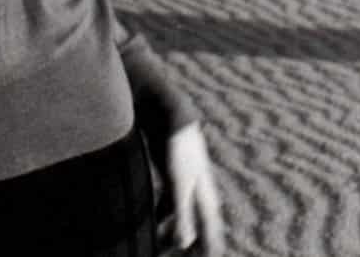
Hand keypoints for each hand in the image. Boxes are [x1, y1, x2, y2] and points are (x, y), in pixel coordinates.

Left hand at [161, 123, 223, 254]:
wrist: (170, 117)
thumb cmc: (178, 150)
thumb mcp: (179, 184)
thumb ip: (182, 214)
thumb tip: (185, 244)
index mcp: (206, 199)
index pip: (210, 233)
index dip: (208, 250)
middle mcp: (198, 195)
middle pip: (195, 227)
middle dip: (187, 245)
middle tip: (171, 256)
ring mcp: (184, 186)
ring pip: (179, 217)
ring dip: (169, 231)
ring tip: (158, 247)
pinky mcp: (170, 177)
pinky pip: (166, 204)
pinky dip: (160, 215)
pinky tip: (149, 222)